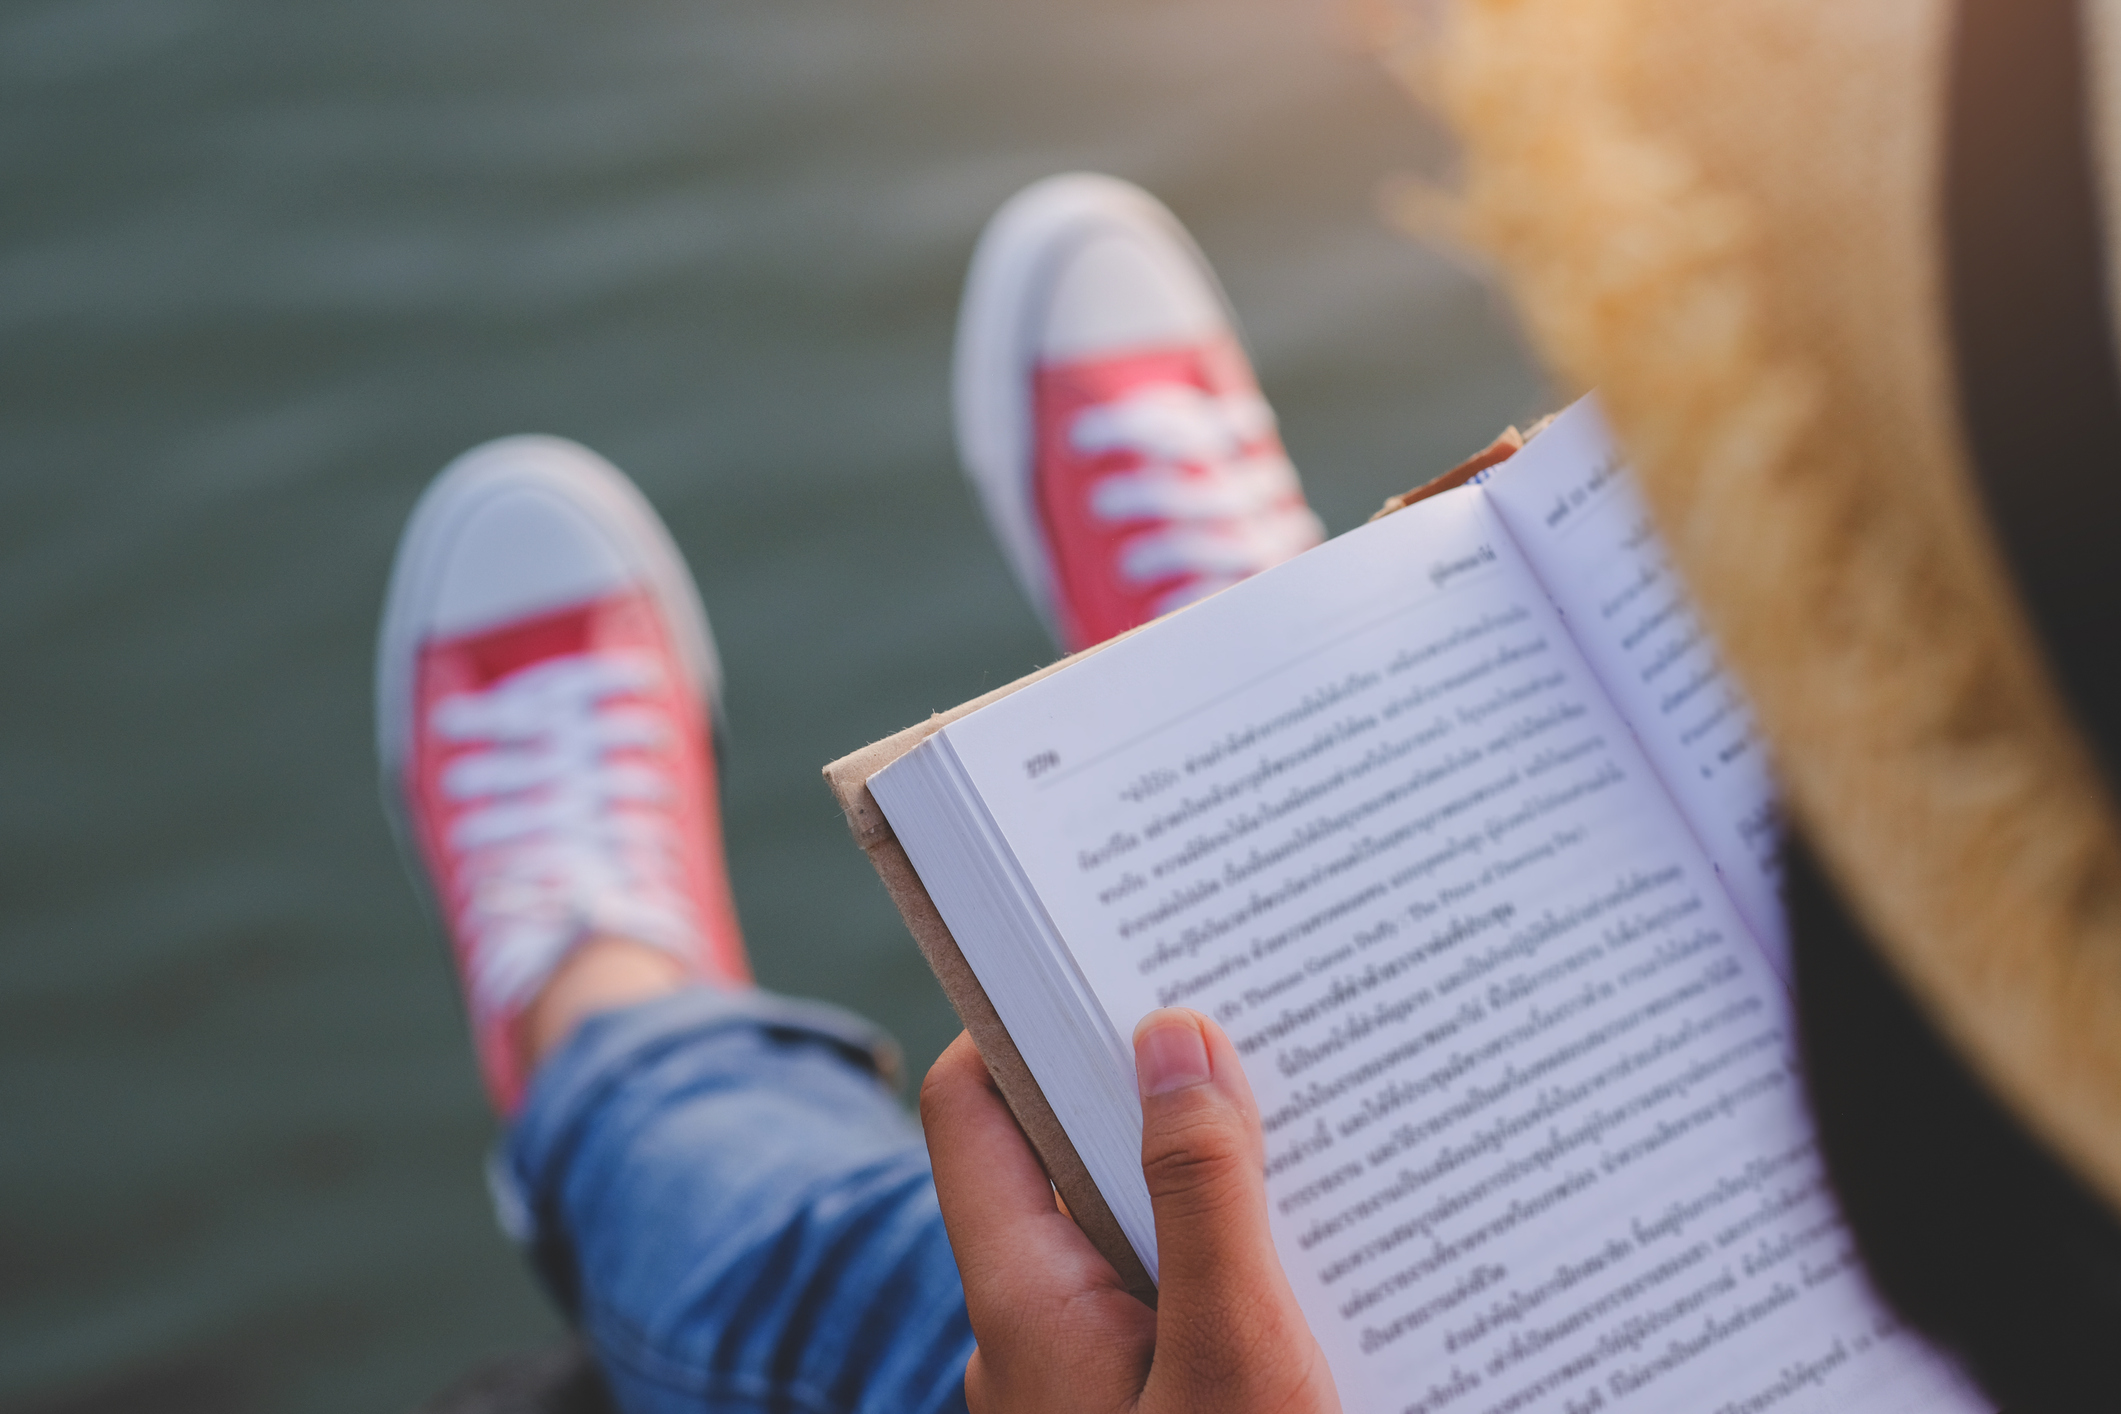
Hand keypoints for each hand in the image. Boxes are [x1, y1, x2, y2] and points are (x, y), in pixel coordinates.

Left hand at [921, 1007, 1340, 1413]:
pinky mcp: (1149, 1407)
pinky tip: (1323, 1255)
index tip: (1111, 961)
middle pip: (1068, 1161)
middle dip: (1152, 1090)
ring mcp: (1088, 1378)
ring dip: (1207, 1178)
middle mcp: (1037, 1332)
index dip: (1025, 1024)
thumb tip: (1171, 1035)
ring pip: (1136, 1232)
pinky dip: (1233, 1261)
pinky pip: (1177, 1301)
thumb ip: (1203, 1197)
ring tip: (1306, 1126)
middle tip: (1247, 1022)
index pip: (971, 1109)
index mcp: (1022, 1301)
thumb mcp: (1236, 1356)